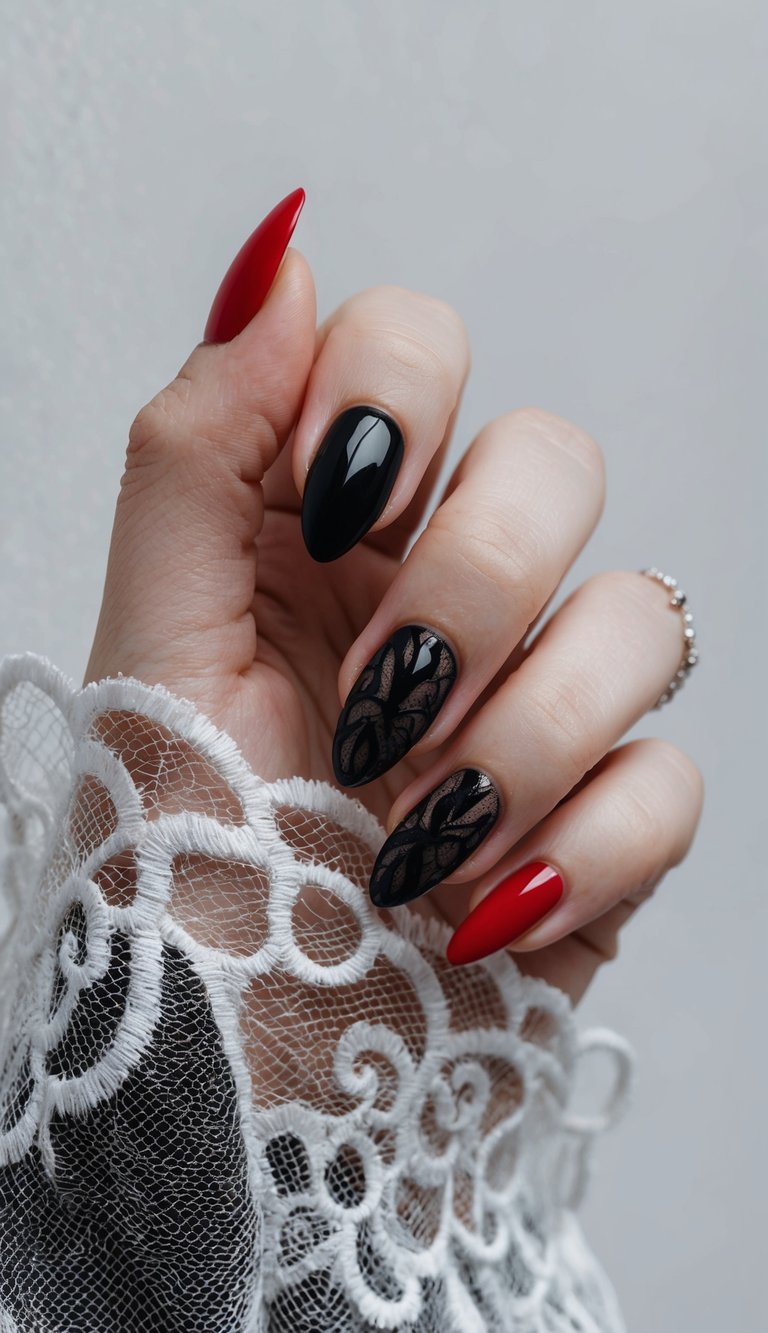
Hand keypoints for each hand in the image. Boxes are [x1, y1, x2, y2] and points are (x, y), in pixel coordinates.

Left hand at [86, 193, 702, 1005]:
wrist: (240, 1078)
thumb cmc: (182, 867)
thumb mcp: (151, 644)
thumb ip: (195, 445)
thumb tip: (282, 259)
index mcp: (330, 532)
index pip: (419, 348)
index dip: (389, 408)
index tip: (321, 520)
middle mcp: (447, 594)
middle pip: (557, 460)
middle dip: (467, 589)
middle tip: (374, 704)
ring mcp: (541, 704)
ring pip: (642, 615)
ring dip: (519, 741)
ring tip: (415, 840)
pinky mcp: (609, 819)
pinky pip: (672, 779)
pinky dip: (572, 858)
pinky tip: (477, 916)